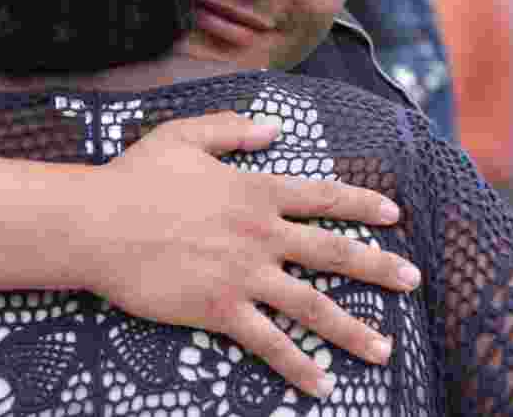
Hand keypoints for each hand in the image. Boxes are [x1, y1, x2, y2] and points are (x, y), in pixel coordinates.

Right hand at [82, 112, 419, 398]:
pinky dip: (298, 365)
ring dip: (353, 330)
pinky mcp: (220, 310)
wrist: (99, 223)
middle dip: (378, 267)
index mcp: (256, 191)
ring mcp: (244, 275)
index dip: (361, 206)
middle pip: (333, 252)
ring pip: (312, 306)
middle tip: (413, 280)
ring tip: (385, 351)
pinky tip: (323, 384)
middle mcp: (261, 234)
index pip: (323, 198)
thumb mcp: (184, 136)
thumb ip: (232, 129)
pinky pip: (269, 342)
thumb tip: (274, 128)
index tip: (394, 215)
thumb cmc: (137, 177)